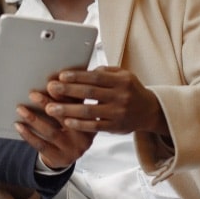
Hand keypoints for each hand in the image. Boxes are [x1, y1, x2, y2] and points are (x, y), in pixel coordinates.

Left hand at [15, 92, 94, 169]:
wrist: (67, 155)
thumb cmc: (70, 127)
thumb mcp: (77, 113)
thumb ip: (72, 98)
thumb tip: (57, 78)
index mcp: (91, 121)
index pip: (78, 105)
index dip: (64, 94)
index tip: (51, 84)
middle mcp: (84, 137)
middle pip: (64, 118)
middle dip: (47, 104)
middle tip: (33, 94)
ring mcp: (72, 150)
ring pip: (51, 132)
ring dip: (33, 119)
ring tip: (20, 108)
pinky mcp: (59, 159)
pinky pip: (41, 145)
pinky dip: (28, 134)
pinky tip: (19, 125)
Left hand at [43, 66, 168, 134]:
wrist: (149, 111)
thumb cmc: (130, 90)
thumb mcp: (124, 76)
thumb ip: (105, 72)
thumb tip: (82, 71)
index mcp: (122, 80)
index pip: (95, 77)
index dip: (77, 76)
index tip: (61, 76)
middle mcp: (121, 96)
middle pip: (90, 92)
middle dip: (68, 90)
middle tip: (50, 89)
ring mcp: (118, 113)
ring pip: (89, 111)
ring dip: (67, 110)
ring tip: (50, 108)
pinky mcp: (115, 127)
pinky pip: (94, 126)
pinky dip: (79, 124)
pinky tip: (66, 121)